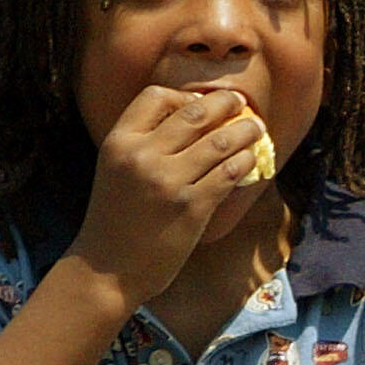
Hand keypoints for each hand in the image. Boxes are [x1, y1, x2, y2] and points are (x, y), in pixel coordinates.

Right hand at [68, 86, 272, 301]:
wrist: (107, 270)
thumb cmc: (114, 220)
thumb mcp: (116, 170)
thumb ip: (143, 145)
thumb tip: (191, 121)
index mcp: (118, 142)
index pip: (156, 96)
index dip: (183, 94)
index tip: (201, 103)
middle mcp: (142, 155)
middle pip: (194, 112)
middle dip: (225, 103)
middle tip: (241, 103)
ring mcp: (168, 180)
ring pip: (219, 141)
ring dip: (245, 131)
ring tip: (257, 129)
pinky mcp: (192, 205)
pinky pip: (229, 173)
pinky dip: (245, 162)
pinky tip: (251, 160)